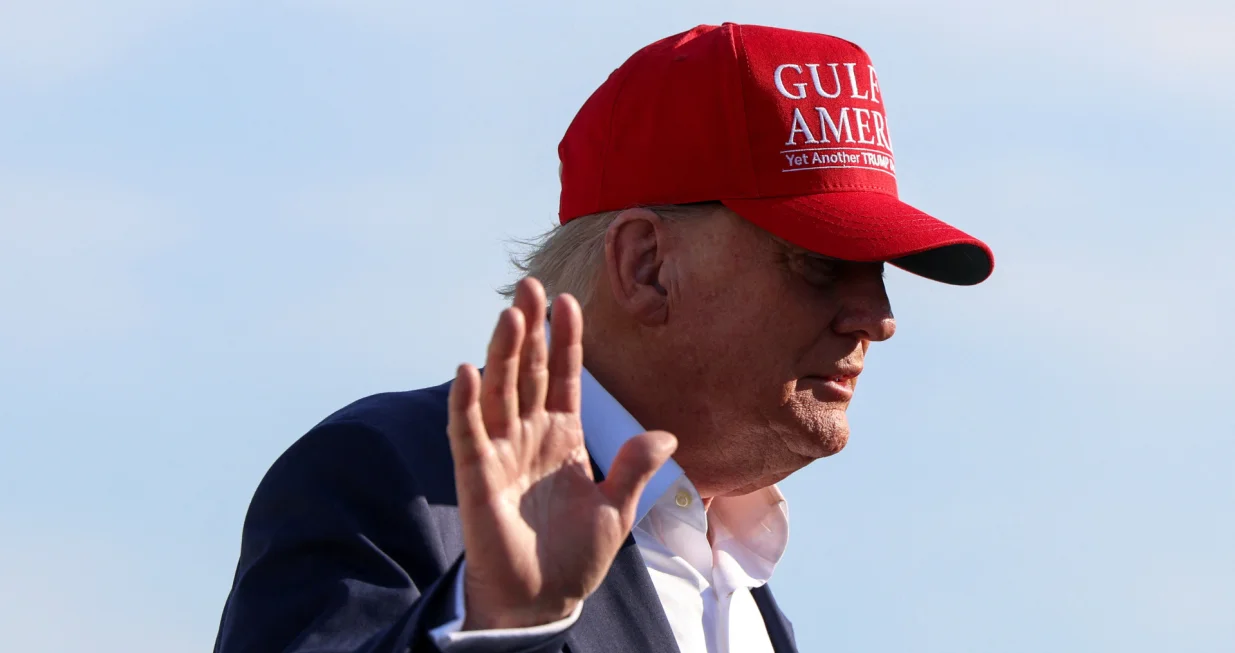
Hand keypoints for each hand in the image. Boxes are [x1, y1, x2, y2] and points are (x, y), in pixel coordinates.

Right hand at [446, 278, 676, 629]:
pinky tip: (468, 369)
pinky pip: (468, 433)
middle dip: (530, 330)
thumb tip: (667, 434)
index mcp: (563, 438)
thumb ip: (634, 469)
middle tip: (529, 285)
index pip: (564, 378)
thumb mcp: (616, 511)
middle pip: (528, 372)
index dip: (566, 341)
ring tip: (510, 313)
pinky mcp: (476, 477)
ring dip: (503, 353)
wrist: (541, 601)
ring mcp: (501, 453)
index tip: (568, 301)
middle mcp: (530, 437)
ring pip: (500, 392)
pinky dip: (466, 403)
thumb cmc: (576, 557)